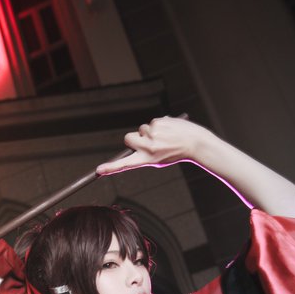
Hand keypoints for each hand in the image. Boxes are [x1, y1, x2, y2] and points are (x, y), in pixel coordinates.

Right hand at [96, 117, 214, 175]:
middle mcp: (148, 148)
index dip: (111, 167)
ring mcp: (152, 134)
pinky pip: (152, 122)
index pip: (125, 164)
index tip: (99, 171)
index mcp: (147, 160)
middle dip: (135, 138)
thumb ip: (144, 151)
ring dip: (150, 131)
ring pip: (142, 128)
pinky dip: (159, 124)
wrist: (195, 143)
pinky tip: (170, 130)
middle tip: (149, 142)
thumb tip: (134, 139)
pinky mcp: (158, 122)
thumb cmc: (175, 153)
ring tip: (165, 137)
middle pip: (128, 138)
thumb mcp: (158, 158)